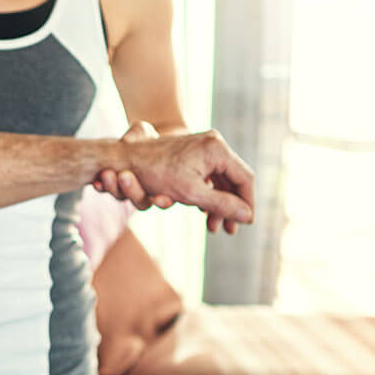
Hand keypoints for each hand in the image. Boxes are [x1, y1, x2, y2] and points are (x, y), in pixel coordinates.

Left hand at [95, 125, 251, 234]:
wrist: (125, 155)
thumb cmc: (156, 172)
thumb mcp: (192, 193)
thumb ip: (222, 205)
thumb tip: (248, 217)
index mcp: (217, 149)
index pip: (245, 179)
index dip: (247, 204)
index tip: (246, 224)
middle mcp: (214, 143)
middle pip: (234, 180)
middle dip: (231, 207)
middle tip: (228, 230)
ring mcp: (204, 146)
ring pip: (220, 180)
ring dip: (218, 204)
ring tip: (214, 226)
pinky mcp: (193, 153)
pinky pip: (208, 176)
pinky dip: (207, 194)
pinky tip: (204, 211)